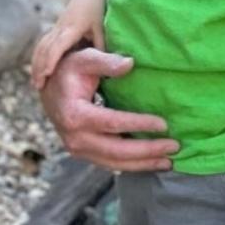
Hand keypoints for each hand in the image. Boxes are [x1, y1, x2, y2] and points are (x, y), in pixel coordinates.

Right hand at [31, 0, 111, 88]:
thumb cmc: (98, 10)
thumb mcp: (101, 28)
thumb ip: (101, 46)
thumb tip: (105, 66)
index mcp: (72, 28)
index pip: (58, 45)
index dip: (52, 59)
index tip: (47, 74)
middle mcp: (60, 28)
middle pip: (45, 49)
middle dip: (40, 67)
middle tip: (38, 86)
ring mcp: (56, 28)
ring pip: (41, 47)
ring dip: (36, 64)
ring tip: (36, 83)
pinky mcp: (55, 29)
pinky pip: (42, 45)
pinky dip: (39, 58)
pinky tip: (38, 72)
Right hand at [38, 47, 178, 170]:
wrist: (50, 89)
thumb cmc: (70, 70)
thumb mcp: (85, 59)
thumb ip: (106, 61)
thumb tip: (130, 64)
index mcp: (75, 115)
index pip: (113, 123)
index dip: (139, 124)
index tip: (164, 124)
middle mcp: (74, 138)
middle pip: (117, 150)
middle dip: (148, 151)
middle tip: (175, 146)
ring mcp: (78, 149)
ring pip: (114, 163)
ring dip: (143, 164)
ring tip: (169, 162)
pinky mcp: (84, 153)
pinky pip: (110, 163)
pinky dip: (132, 165)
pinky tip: (152, 162)